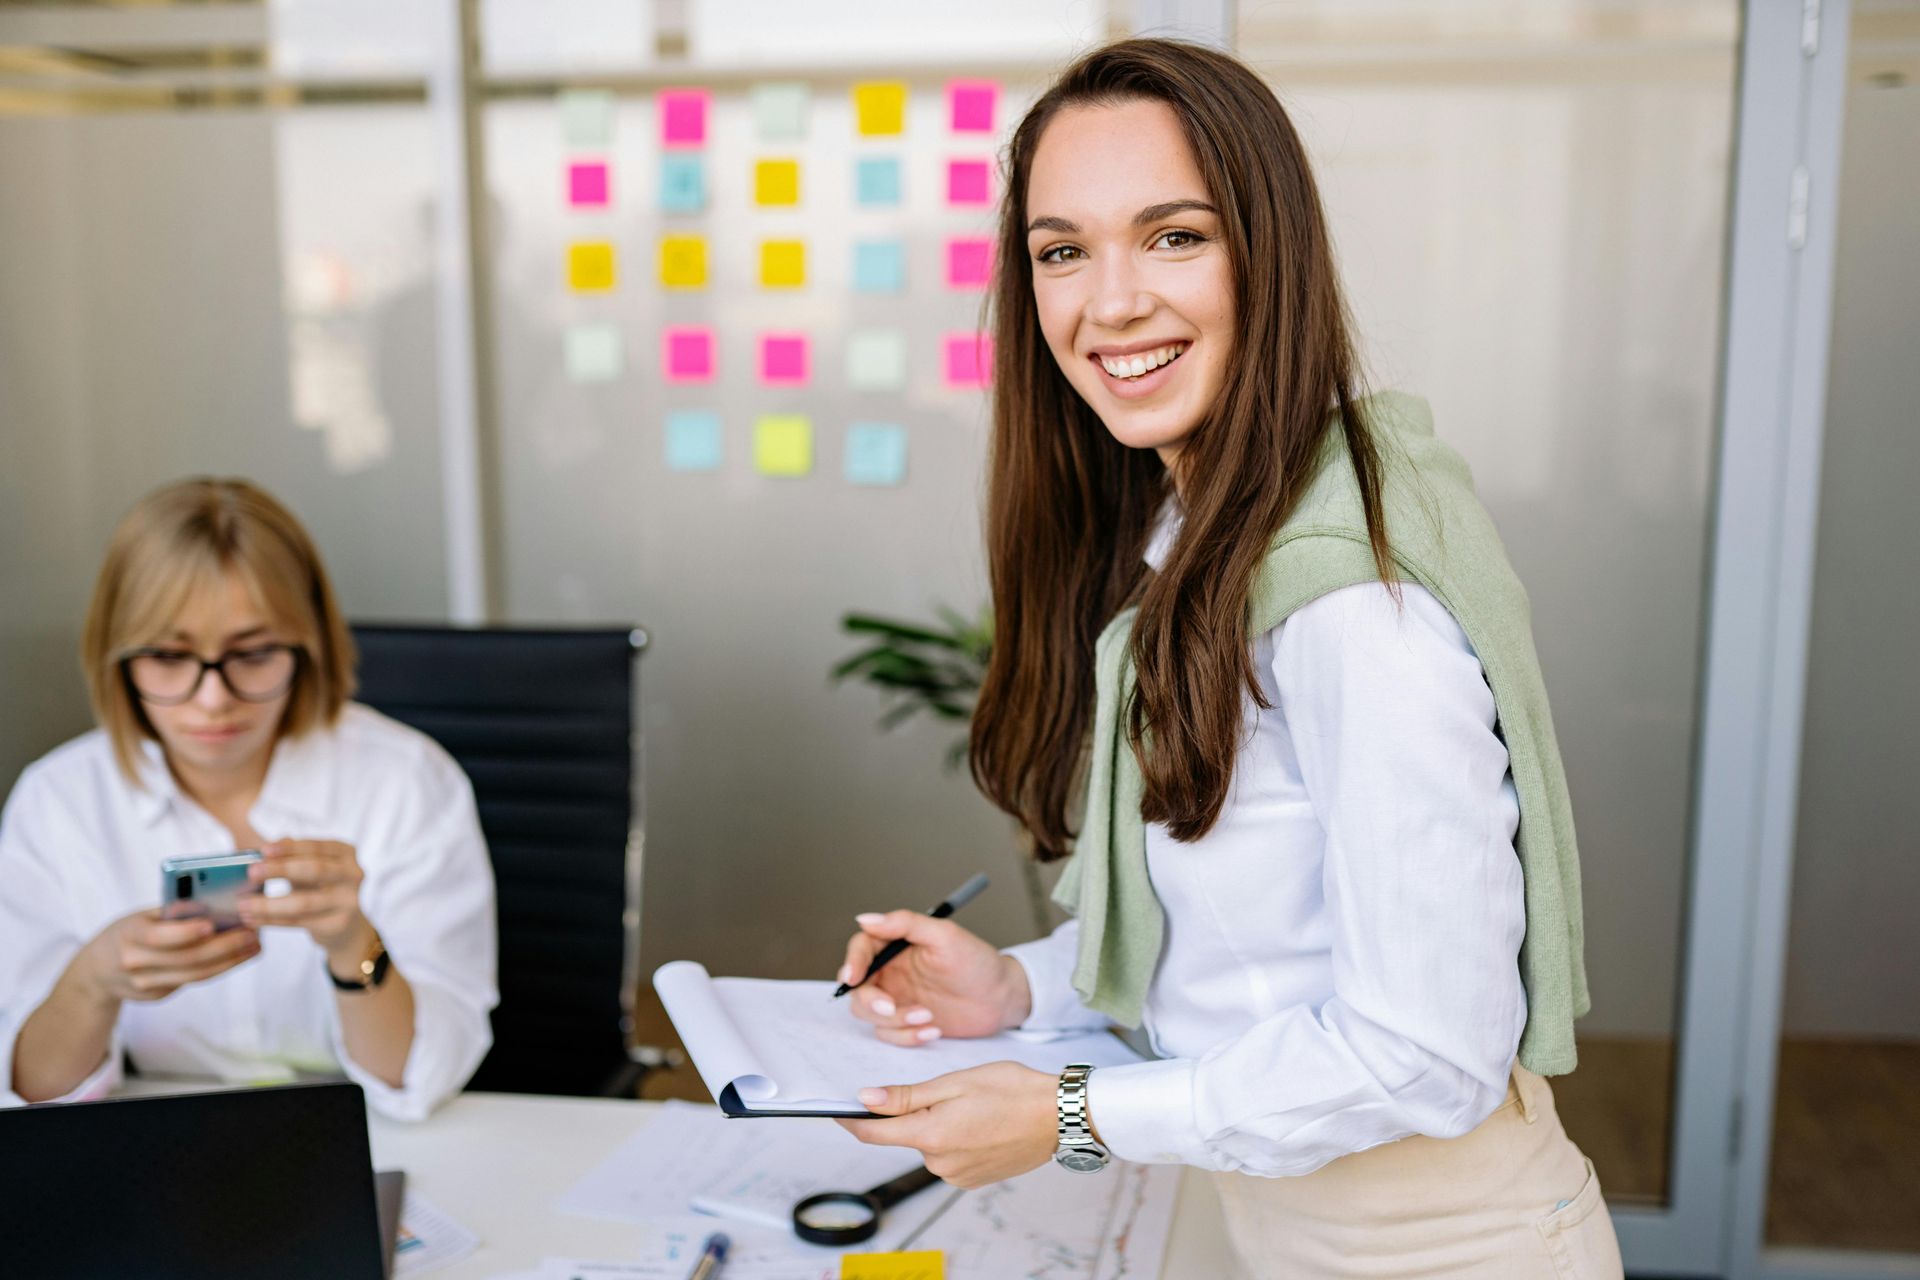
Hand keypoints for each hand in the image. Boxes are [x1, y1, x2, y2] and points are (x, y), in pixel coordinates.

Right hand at [80, 908, 260, 1003]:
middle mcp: (135, 963)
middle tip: (253, 933)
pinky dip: (219, 967)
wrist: (97, 971)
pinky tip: (239, 955)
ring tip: (255, 945)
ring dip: (230, 960)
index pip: (158, 937)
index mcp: (129, 934)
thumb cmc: (129, 931)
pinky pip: (193, 980)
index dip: (185, 933)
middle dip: (224, 947)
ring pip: (195, 975)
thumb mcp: (142, 915)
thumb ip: (172, 911)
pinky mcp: (157, 995)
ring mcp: (145, 984)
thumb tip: (215, 903)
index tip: (212, 924)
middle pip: (186, 960)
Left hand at [239, 839, 372, 966]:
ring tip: (243, 905)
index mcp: (346, 853)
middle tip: (251, 872)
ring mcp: (348, 901)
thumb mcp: (311, 867)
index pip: (317, 847)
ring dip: (268, 904)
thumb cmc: (321, 887)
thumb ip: (293, 855)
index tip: (263, 850)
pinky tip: (252, 919)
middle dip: (280, 870)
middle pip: (314, 870)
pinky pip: (298, 922)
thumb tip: (265, 850)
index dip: (290, 848)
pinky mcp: (337, 924)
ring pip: (304, 902)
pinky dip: (272, 920)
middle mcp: (353, 874)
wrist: (345, 924)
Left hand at [836, 1062, 1058, 1188]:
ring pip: (931, 1144)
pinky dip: (958, 1139)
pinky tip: (983, 1125)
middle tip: (954, 1090)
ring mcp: (957, 1175)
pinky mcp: (973, 1180)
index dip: (852, 1121)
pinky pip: (951, 1156)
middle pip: (907, 1135)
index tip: (837, 1111)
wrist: (1058, 1116)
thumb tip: (866, 1100)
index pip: (875, 1133)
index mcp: (931, 1135)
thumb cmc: (1012, 1090)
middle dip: (918, 1113)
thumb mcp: (955, 1082)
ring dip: (941, 1126)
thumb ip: (907, 1096)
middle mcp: (940, 1163)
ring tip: (977, 1107)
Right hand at [838, 911, 1031, 1044]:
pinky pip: (890, 1035)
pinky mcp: (907, 1022)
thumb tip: (865, 919)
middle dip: (870, 1001)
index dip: (852, 962)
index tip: (852, 978)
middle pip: (857, 988)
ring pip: (870, 1015)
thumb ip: (905, 923)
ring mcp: (897, 998)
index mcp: (896, 945)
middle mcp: (891, 971)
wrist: (1001, 998)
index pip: (861, 948)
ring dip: (894, 1021)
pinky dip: (907, 1036)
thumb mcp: (945, 936)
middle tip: (891, 1007)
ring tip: (928, 1016)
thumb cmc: (977, 962)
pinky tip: (933, 1030)